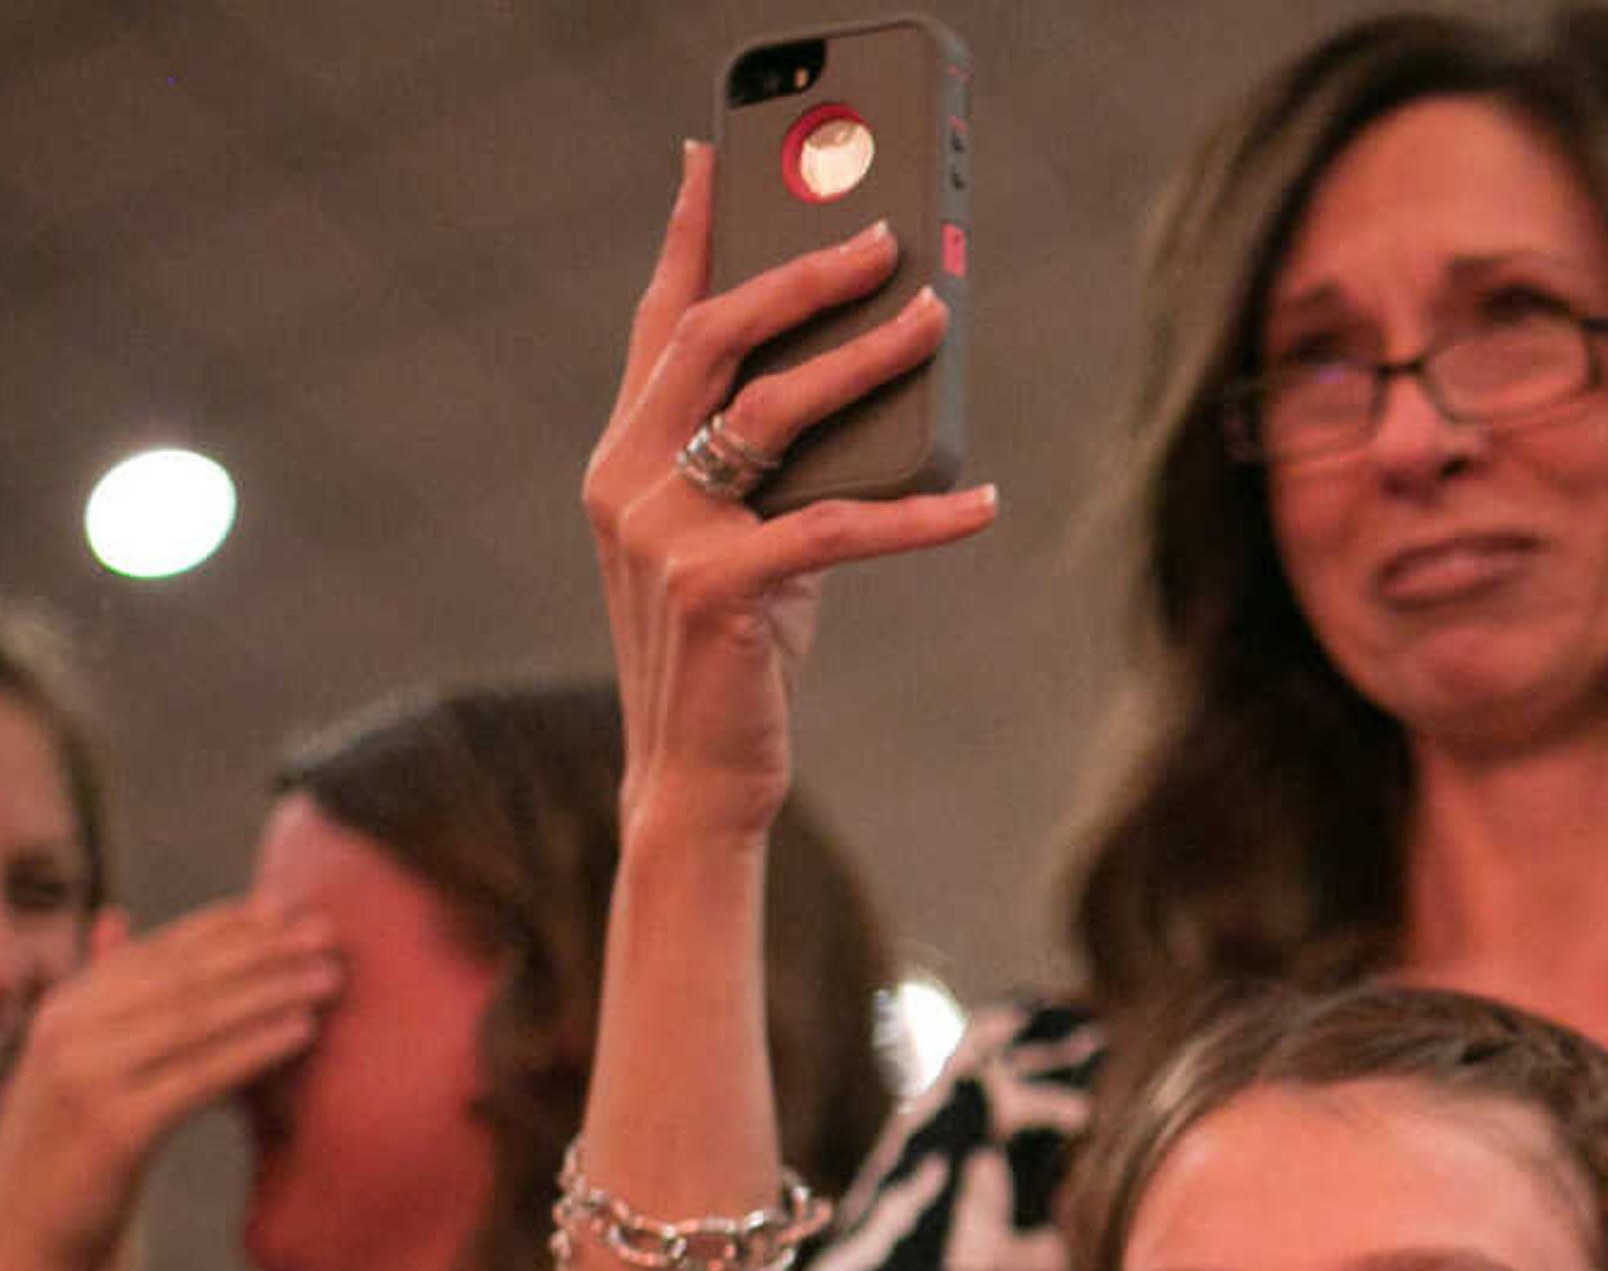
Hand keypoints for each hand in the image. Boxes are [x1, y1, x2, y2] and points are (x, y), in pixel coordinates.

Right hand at [0, 904, 341, 1270]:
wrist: (15, 1255)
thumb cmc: (60, 1163)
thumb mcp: (68, 1067)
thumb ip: (98, 995)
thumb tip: (115, 917)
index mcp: (60, 1010)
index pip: (157, 951)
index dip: (227, 925)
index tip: (287, 907)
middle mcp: (65, 1031)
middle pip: (183, 976)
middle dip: (261, 949)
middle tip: (329, 933)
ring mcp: (83, 1078)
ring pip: (197, 1018)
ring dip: (272, 991)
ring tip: (331, 978)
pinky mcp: (112, 1130)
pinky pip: (200, 1077)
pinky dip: (255, 1049)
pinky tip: (304, 1032)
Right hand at [585, 144, 999, 848]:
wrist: (696, 778)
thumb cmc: (731, 654)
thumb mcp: (741, 540)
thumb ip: (767, 467)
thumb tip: (868, 382)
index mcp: (625, 457)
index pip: (659, 324)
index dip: (688, 236)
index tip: (711, 156)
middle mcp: (629, 480)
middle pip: (717, 339)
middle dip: (804, 273)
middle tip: (883, 236)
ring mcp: (666, 535)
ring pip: (777, 410)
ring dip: (868, 358)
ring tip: (936, 320)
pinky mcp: (720, 591)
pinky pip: (839, 527)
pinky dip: (921, 513)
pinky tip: (982, 503)